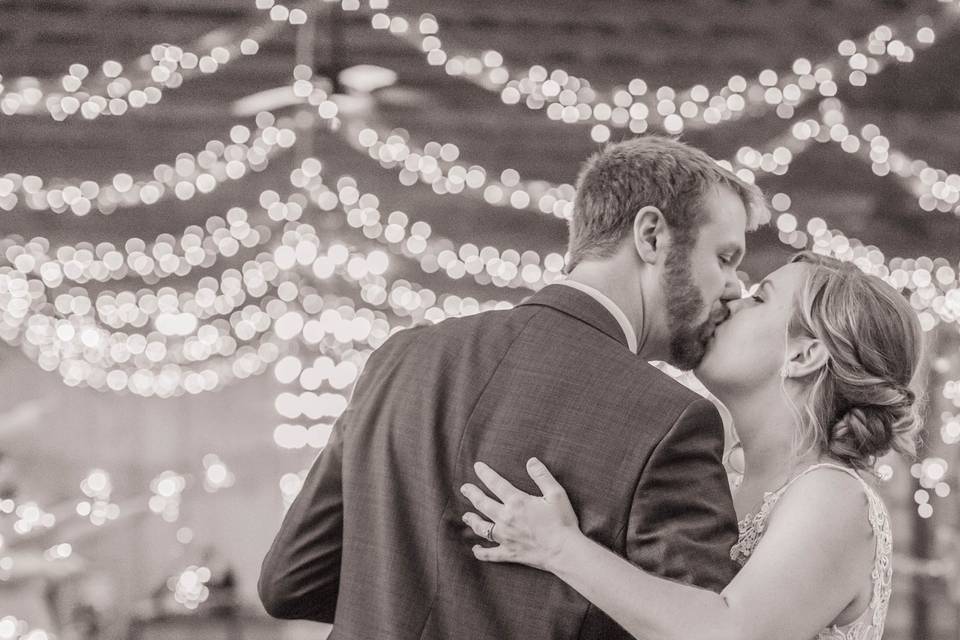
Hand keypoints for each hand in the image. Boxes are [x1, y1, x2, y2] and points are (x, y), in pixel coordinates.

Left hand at [460, 457, 581, 572]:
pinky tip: (475, 549)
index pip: (496, 483)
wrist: (564, 551)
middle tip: (464, 488)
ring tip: (466, 516)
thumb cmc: (563, 522)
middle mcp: (506, 518)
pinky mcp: (509, 553)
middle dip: (472, 494)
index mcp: (517, 502)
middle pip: (483, 503)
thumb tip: (531, 461)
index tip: (477, 466)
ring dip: (472, 520)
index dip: (485, 473)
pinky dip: (481, 552)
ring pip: (482, 528)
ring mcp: (505, 537)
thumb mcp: (556, 494)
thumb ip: (542, 476)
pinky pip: (490, 554)